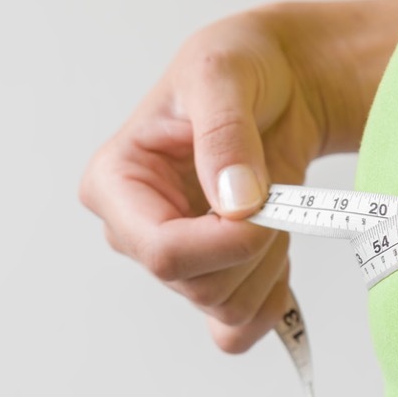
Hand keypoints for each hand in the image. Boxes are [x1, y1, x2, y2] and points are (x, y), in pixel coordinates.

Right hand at [81, 0, 397, 351]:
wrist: (282, 83)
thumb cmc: (238, 67)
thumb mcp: (222, 72)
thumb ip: (224, 132)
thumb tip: (235, 202)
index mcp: (115, 183)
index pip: (161, 251)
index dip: (224, 242)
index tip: (264, 205)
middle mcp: (135, 231)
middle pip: (197, 285)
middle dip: (254, 245)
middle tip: (273, 187)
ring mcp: (175, 262)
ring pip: (225, 308)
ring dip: (269, 262)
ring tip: (275, 201)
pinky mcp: (209, 281)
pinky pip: (236, 329)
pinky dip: (270, 298)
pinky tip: (277, 248)